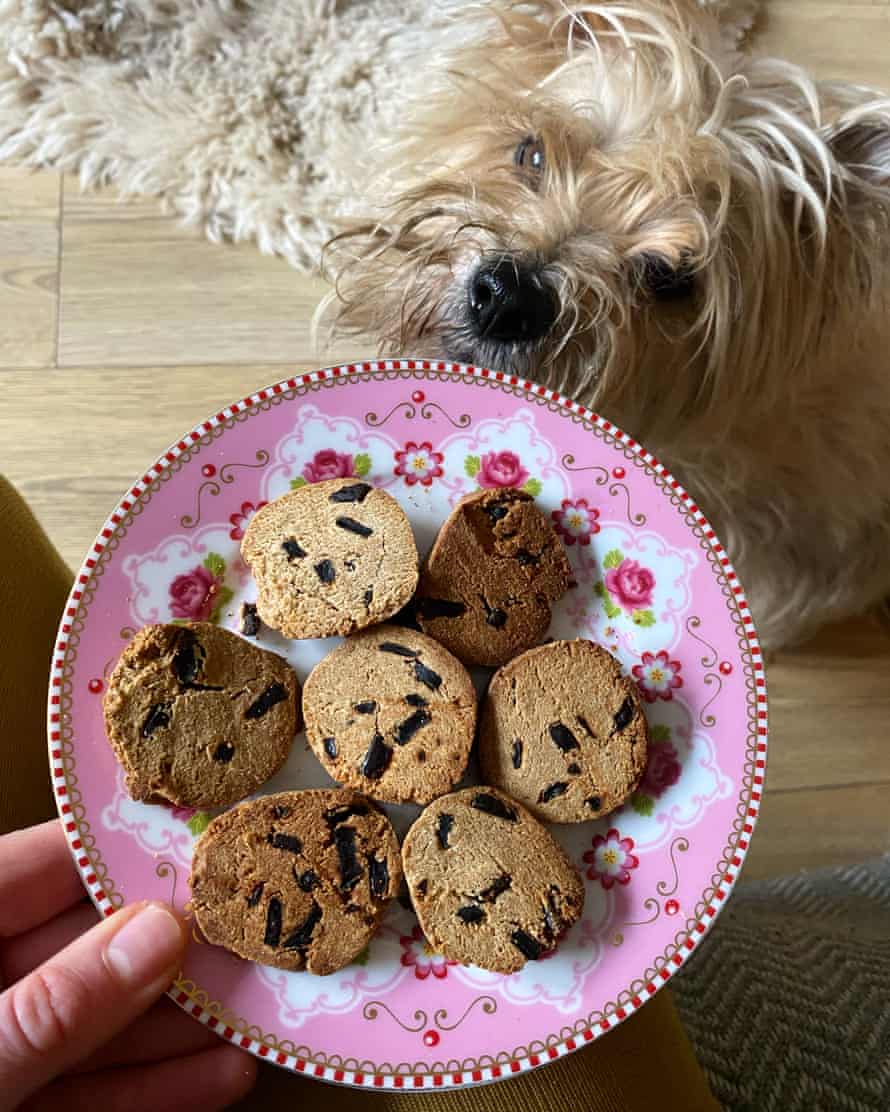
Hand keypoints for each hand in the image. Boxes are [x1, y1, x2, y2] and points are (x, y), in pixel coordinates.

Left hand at [0, 821, 256, 1109]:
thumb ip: (56, 1003)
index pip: (44, 867)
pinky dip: (153, 1086)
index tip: (209, 839)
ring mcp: (3, 1050)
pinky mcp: (20, 1110)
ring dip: (183, 1021)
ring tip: (263, 1001)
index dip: (125, 850)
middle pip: (88, 946)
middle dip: (175, 947)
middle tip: (257, 931)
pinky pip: (91, 1092)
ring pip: (101, 1021)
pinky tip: (221, 1073)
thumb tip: (161, 932)